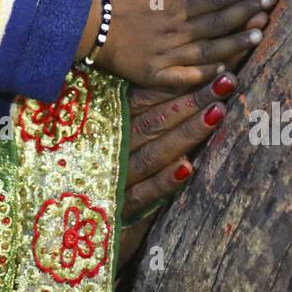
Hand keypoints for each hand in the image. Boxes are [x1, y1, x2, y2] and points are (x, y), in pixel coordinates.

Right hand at [82, 0, 276, 90]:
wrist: (86, 25)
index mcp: (174, 6)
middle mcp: (176, 30)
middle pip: (218, 22)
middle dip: (247, 14)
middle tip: (272, 6)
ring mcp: (167, 55)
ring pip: (208, 49)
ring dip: (236, 42)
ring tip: (260, 35)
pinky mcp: (155, 74)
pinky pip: (185, 76)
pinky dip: (205, 73)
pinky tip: (226, 70)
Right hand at [116, 73, 237, 269]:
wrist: (65, 223)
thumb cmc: (100, 171)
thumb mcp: (111, 138)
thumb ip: (137, 115)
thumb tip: (179, 89)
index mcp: (109, 124)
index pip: (144, 99)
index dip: (177, 84)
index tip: (209, 68)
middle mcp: (112, 146)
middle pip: (155, 120)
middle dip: (192, 100)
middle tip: (226, 81)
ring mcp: (115, 177)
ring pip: (154, 151)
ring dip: (186, 132)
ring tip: (217, 112)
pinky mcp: (120, 209)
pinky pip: (145, 193)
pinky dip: (165, 180)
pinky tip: (188, 167)